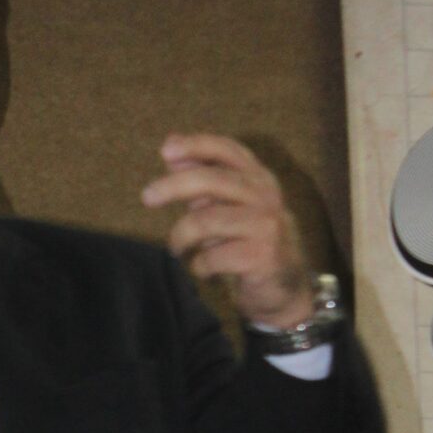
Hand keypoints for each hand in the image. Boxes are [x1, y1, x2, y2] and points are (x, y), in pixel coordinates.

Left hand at [140, 132, 311, 327]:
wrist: (285, 287)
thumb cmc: (247, 240)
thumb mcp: (227, 206)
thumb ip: (202, 180)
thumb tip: (171, 149)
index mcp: (258, 178)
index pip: (228, 151)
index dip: (197, 145)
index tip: (166, 150)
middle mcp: (266, 196)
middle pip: (213, 180)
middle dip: (174, 186)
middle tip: (147, 197)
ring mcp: (267, 225)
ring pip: (207, 221)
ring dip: (181, 236)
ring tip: (176, 248)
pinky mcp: (263, 256)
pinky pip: (214, 256)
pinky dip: (199, 265)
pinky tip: (201, 269)